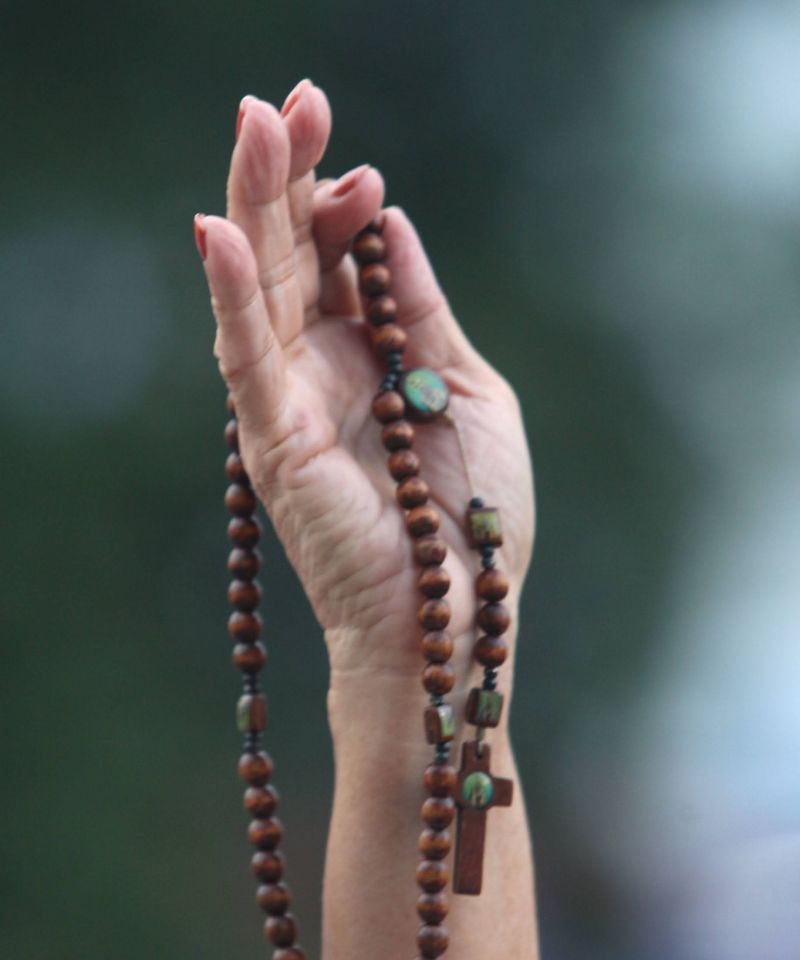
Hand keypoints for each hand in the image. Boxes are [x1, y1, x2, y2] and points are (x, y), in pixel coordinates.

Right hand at [195, 81, 534, 680]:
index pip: (338, 260)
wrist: (456, 613)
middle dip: (290, 177)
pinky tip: (218, 231)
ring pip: (258, 288)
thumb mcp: (468, 392)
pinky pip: (245, 358)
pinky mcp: (273, 440)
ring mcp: (290, 401)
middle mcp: (321, 369)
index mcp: (370, 355)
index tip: (368, 177)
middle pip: (290, 256)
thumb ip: (423, 314)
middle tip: (292, 103)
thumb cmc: (472, 517)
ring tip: (256, 127)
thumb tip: (390, 222)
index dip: (346, 208)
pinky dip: (230, 296)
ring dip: (253, 206)